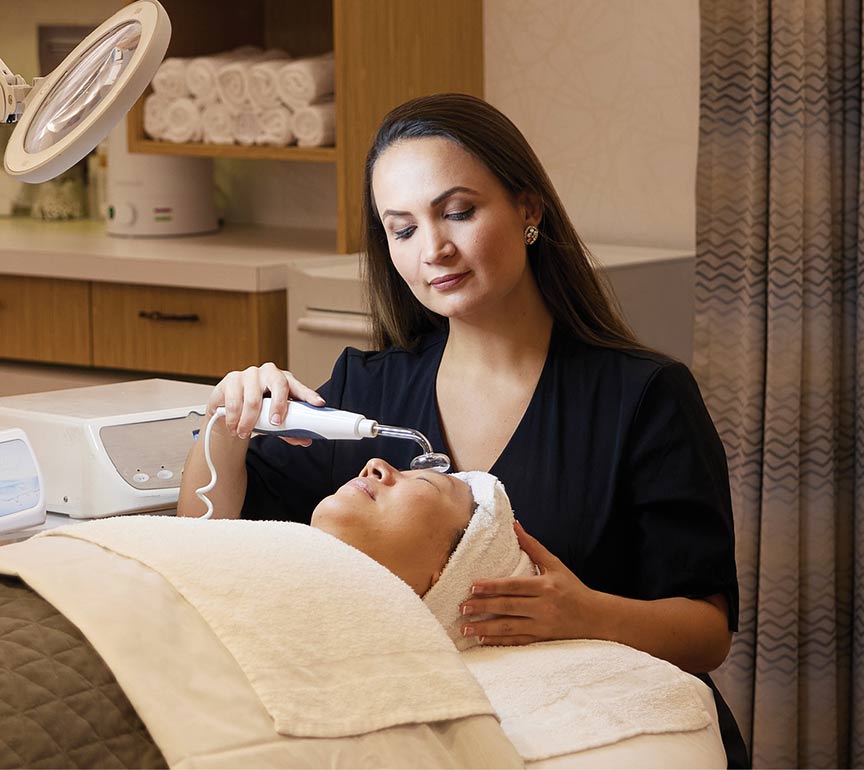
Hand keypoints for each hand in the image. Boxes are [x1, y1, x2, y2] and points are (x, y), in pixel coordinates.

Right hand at [206, 363, 324, 444]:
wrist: (227, 408)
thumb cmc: (257, 410)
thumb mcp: (273, 419)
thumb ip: (288, 429)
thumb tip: (305, 440)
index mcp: (284, 380)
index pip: (298, 386)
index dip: (309, 395)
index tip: (318, 404)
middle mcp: (269, 373)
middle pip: (278, 384)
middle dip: (278, 406)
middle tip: (276, 423)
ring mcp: (250, 374)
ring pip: (253, 399)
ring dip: (249, 421)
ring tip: (244, 433)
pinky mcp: (231, 379)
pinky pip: (234, 402)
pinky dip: (234, 419)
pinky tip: (233, 427)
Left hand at [458, 521, 596, 645]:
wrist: (597, 618)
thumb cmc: (573, 588)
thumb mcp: (556, 565)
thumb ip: (533, 547)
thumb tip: (515, 525)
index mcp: (545, 586)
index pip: (514, 586)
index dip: (493, 586)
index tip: (473, 586)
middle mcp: (543, 607)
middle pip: (508, 607)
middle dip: (483, 607)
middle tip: (462, 607)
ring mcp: (542, 626)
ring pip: (509, 627)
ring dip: (485, 628)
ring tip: (465, 628)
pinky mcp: (542, 639)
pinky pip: (517, 641)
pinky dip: (499, 641)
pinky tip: (482, 640)